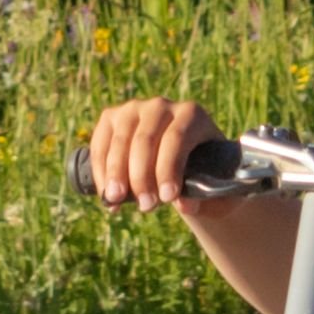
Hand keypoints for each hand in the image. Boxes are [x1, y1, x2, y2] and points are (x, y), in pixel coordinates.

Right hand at [86, 96, 230, 208]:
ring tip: (117, 203)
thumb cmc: (204, 179)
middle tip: (146, 207)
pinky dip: (100, 173)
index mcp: (193, 115)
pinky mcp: (111, 118)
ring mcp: (133, 109)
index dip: (168, 169)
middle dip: (142, 177)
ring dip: (116, 175)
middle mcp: (161, 106)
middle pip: (145, 140)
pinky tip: (107, 197)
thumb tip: (184, 204)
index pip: (176, 139)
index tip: (167, 198)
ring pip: (120, 142)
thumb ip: (206, 196)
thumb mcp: (213, 189)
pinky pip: (100, 145)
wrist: (182, 165)